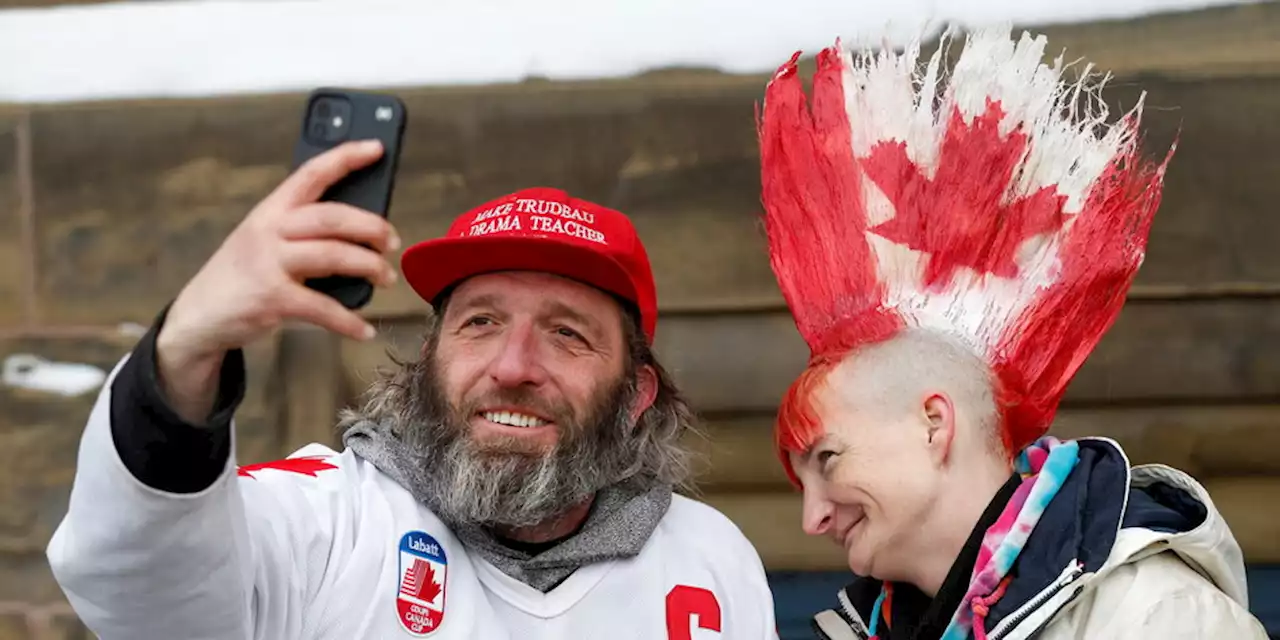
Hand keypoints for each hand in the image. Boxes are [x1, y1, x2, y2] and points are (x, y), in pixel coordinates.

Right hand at [156, 139, 399, 421]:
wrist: (198, 316)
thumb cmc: (243, 275)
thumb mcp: (263, 240)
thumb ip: (300, 230)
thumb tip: (360, 230)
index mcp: (271, 210)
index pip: (311, 173)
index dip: (346, 157)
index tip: (376, 148)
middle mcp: (269, 231)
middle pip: (332, 217)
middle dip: (372, 227)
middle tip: (393, 241)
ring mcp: (269, 264)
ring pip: (334, 256)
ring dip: (370, 267)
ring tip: (386, 277)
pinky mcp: (271, 299)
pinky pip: (324, 308)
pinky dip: (350, 321)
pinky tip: (365, 330)